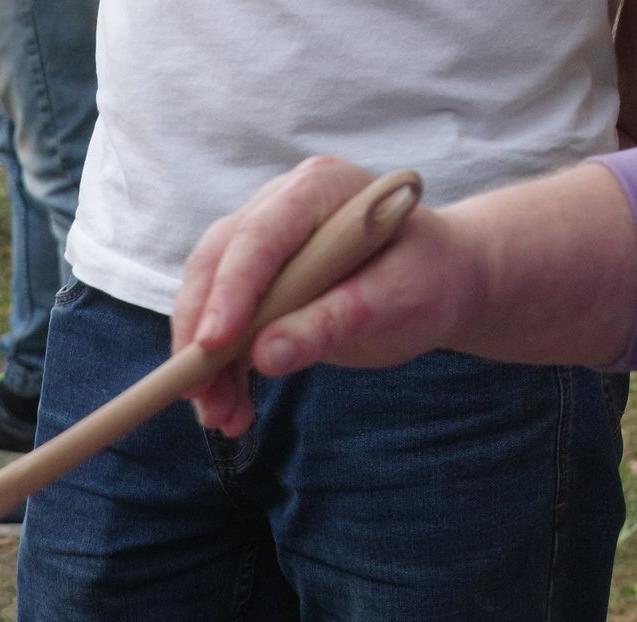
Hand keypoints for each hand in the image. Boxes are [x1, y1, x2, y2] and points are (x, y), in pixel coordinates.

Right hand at [172, 157, 480, 434]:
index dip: (230, 291)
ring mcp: (263, 246)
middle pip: (215, 266)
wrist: (439, 283)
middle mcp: (279, 209)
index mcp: (318, 190)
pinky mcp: (256, 286)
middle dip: (201, 334)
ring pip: (207, 300)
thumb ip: (333, 322)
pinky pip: (222, 329)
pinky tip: (232, 409)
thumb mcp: (396, 301)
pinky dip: (221, 373)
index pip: (258, 237)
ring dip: (205, 364)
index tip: (212, 345)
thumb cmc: (428, 279)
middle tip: (196, 392)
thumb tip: (264, 355)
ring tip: (220, 417)